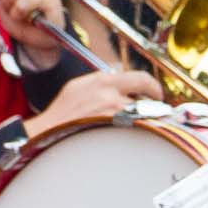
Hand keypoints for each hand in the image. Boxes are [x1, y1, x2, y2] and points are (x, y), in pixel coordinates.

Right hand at [25, 70, 164, 138]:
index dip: (152, 85)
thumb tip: (119, 76)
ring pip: (143, 115)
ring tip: (134, 121)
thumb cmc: (63, 112)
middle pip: (147, 98)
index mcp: (102, 81)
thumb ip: (102, 80)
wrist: (49, 131)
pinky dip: (137, 129)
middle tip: (157, 107)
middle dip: (154, 103)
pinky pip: (136, 128)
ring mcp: (114, 115)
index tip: (155, 91)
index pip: (140, 78)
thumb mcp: (79, 85)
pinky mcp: (114, 131)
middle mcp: (110, 96)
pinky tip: (130, 131)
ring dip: (143, 117)